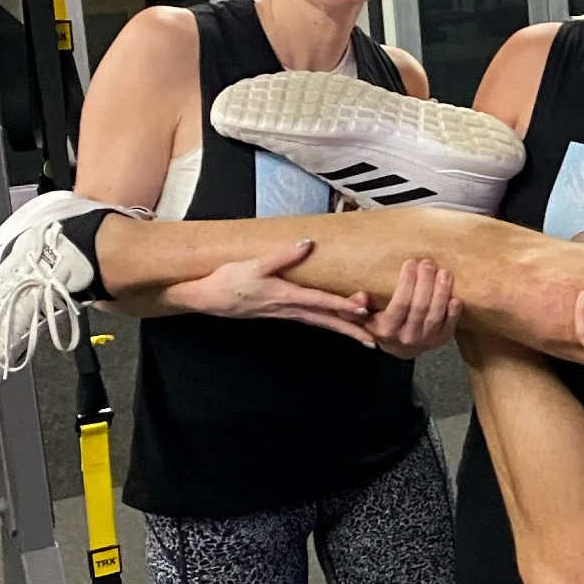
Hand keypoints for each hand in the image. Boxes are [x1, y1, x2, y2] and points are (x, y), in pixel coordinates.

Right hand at [167, 241, 378, 346]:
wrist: (210, 298)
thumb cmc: (231, 281)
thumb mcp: (256, 264)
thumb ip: (283, 255)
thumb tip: (308, 243)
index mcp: (286, 296)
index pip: (320, 302)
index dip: (342, 305)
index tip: (362, 310)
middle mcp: (290, 309)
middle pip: (326, 321)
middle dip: (350, 330)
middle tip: (374, 339)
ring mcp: (287, 314)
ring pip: (321, 323)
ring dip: (343, 330)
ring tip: (364, 338)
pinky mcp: (283, 313)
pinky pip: (313, 321)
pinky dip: (329, 324)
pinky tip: (339, 325)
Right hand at [365, 258, 460, 358]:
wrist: (399, 347)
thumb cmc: (380, 323)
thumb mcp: (363, 317)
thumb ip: (354, 306)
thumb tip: (361, 295)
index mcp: (386, 331)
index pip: (399, 305)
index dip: (406, 283)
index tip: (410, 263)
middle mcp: (406, 338)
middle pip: (420, 308)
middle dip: (425, 282)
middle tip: (428, 263)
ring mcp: (425, 341)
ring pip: (435, 315)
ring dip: (442, 292)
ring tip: (444, 272)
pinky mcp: (440, 341)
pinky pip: (450, 326)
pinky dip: (454, 312)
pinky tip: (456, 296)